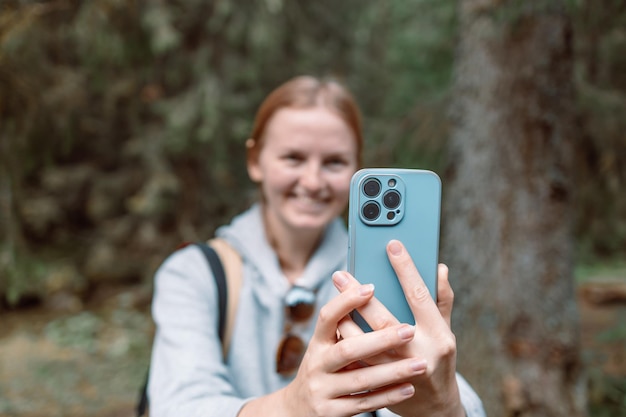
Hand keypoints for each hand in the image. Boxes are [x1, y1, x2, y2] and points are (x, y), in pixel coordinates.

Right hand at [277, 282, 428, 416]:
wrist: (298, 411)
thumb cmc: (324, 370)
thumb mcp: (326, 348)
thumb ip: (347, 330)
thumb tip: (376, 296)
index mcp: (317, 343)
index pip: (327, 317)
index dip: (346, 301)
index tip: (370, 287)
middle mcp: (317, 365)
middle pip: (348, 350)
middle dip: (380, 340)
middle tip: (409, 330)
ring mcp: (322, 390)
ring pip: (361, 379)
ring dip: (393, 371)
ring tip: (419, 363)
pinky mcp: (331, 413)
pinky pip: (364, 403)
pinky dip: (387, 396)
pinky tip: (408, 388)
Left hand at [334, 240, 464, 416]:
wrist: (434, 408)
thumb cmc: (440, 358)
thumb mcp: (445, 328)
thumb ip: (441, 299)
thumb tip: (439, 267)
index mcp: (439, 335)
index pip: (420, 296)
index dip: (405, 269)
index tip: (392, 246)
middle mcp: (420, 354)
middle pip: (385, 321)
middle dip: (360, 296)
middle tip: (342, 274)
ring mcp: (399, 373)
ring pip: (365, 345)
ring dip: (346, 320)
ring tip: (334, 297)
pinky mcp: (382, 386)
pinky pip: (358, 362)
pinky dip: (345, 343)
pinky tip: (335, 324)